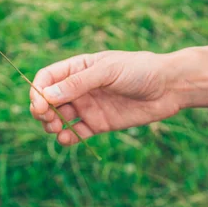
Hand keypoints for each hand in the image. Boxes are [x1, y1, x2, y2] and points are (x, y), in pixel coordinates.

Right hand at [29, 51, 183, 145]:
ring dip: (51, 124)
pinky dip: (67, 138)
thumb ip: (78, 83)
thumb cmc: (139, 70)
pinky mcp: (99, 124)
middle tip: (47, 118)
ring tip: (56, 128)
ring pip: (59, 117)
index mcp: (78, 68)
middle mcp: (79, 88)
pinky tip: (66, 139)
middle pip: (48, 100)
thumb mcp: (107, 71)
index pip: (47, 78)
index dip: (38, 91)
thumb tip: (47, 96)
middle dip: (41, 110)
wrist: (169, 87)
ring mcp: (89, 106)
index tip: (40, 104)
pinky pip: (77, 133)